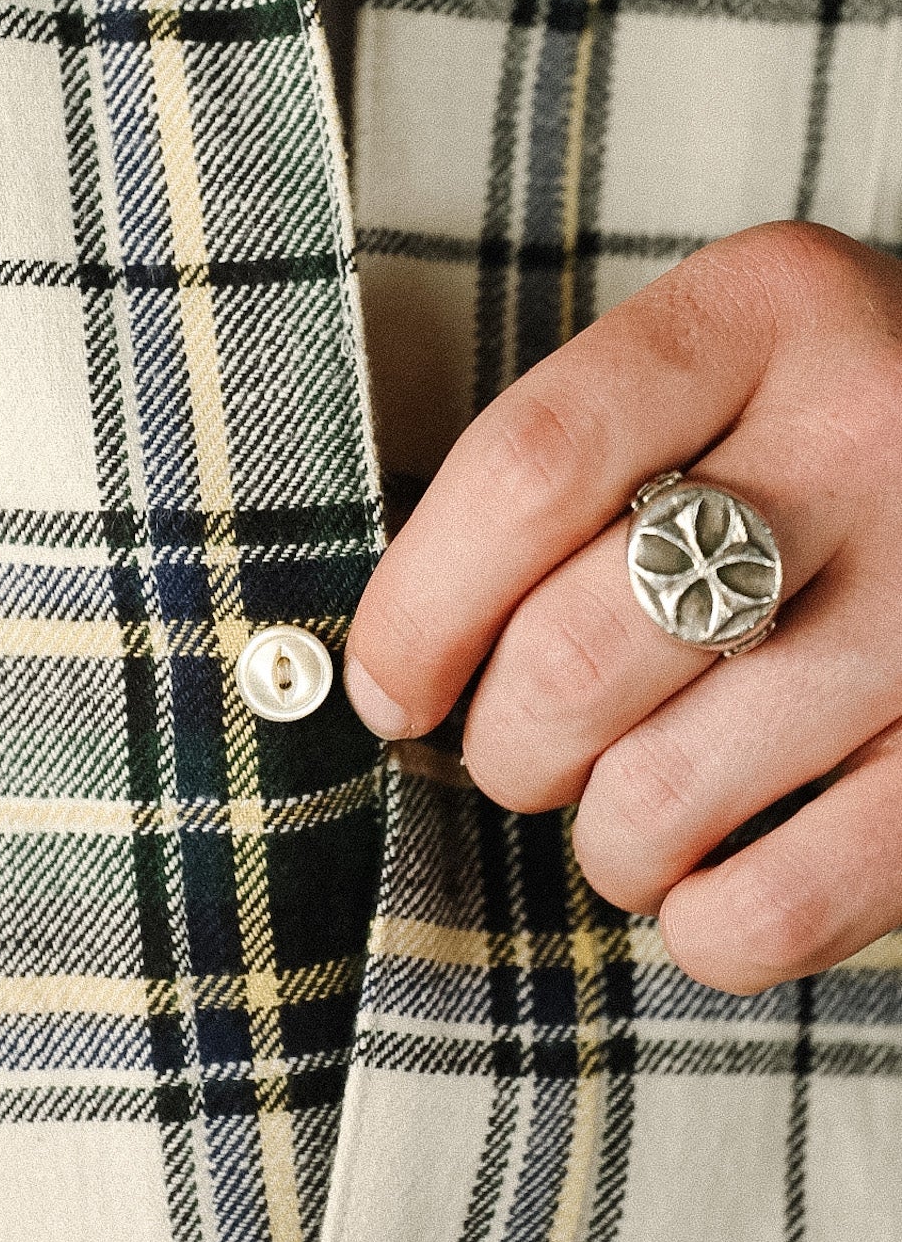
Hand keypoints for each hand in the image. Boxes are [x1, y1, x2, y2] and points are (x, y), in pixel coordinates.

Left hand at [344, 222, 901, 993]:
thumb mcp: (727, 365)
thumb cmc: (830, 424)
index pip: (528, 469)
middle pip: (580, 649)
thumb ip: (581, 461)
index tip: (388, 687)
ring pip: (666, 791)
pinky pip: (789, 900)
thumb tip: (396, 668)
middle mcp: (864, 435)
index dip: (421, 607)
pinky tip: (705, 883)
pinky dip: (706, 929)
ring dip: (604, 841)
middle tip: (521, 748)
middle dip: (506, 743)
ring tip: (624, 813)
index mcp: (765, 313)